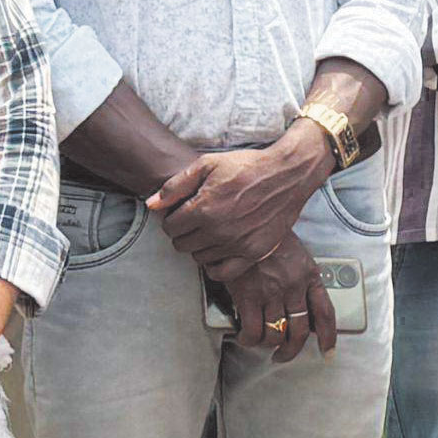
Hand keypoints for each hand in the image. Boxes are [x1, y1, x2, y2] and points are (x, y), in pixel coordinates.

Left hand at [149, 129, 333, 281]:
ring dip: (198, 247)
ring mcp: (236, 245)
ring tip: (208, 231)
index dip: (171, 218)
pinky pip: (222, 273)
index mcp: (204, 208)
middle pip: (182, 245)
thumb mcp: (207, 165)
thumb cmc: (246, 166)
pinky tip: (216, 252)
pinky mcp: (253, 253)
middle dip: (182, 233)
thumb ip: (176, 185)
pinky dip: (214, 266)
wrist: (286, 175)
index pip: (170, 227)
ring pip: (199, 258)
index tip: (180, 212)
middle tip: (193, 221)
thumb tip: (151, 205)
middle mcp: (218, 231)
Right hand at [217, 236, 341, 362]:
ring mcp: (272, 293)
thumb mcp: (295, 252)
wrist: (243, 221)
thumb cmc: (267, 236)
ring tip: (261, 343)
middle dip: (291, 350)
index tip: (327, 351)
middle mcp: (294, 287)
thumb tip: (300, 303)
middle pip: (300, 332)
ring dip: (268, 345)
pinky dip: (249, 339)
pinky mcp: (249, 296)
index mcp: (309, 275)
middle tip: (283, 355)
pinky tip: (245, 337)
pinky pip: (253, 331)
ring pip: (276, 335)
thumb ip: (301, 276)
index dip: (329, 337)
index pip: (325, 312)